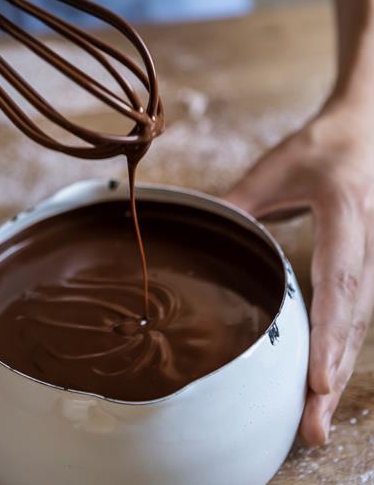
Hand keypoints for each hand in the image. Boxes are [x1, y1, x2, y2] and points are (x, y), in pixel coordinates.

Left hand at [224, 100, 373, 445]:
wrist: (366, 132)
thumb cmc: (324, 147)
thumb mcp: (279, 165)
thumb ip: (242, 198)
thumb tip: (202, 230)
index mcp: (347, 216)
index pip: (341, 282)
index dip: (331, 333)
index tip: (319, 380)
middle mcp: (367, 247)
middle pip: (353, 320)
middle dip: (334, 373)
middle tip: (313, 428)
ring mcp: (371, 260)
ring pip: (358, 326)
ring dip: (338, 372)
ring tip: (315, 423)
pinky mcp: (365, 268)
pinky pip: (354, 316)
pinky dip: (339, 351)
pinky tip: (322, 382)